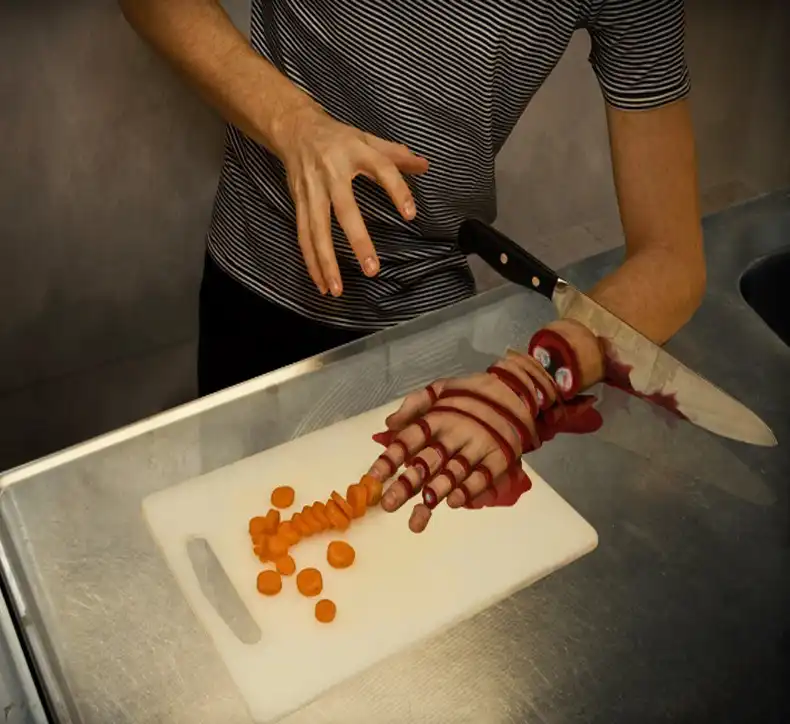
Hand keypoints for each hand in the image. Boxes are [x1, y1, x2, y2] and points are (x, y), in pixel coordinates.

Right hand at [273, 103, 428, 295]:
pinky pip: (303, 235)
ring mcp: (312, 189)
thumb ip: (396, 155)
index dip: (397, 190)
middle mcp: (332, 172)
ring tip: (337, 290)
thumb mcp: (367, 138)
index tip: (411, 215)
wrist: (294, 128)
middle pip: (344, 210)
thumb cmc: (338, 138)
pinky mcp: (298, 201)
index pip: (381, 170)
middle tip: (372, 270)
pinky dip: (310, 261)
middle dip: (357, 241)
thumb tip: (425, 165)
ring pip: (317, 229)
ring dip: (326, 262)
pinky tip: (321, 283)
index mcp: (354, 153)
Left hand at [366, 319, 605, 532]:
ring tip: (417, 516)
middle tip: (388, 504)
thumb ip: (413, 406)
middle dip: (406, 484)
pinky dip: (468, 490)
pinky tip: (452, 503)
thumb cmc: (471, 393)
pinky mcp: (499, 457)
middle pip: (427, 462)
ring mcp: (478, 446)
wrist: (516, 389)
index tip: (372, 479)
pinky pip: (482, 477)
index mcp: (437, 417)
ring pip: (452, 473)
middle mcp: (454, 433)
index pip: (408, 440)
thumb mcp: (440, 389)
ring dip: (434, 494)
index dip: (389, 460)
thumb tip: (388, 425)